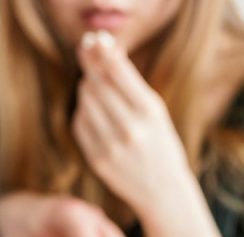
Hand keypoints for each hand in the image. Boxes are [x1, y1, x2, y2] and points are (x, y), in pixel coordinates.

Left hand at [73, 31, 192, 207]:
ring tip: (96, 84)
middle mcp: (130, 128)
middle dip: (90, 64)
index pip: (117, 71)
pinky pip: (80, 123)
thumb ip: (130, 83)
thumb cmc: (161, 143)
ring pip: (85, 101)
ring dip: (87, 87)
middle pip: (97, 83)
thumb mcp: (155, 111)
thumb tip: (106, 50)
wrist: (163, 190)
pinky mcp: (97, 159)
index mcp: (150, 111)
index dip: (102, 51)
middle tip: (87, 51)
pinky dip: (84, 111)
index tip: (95, 40)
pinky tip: (93, 109)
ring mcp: (111, 146)